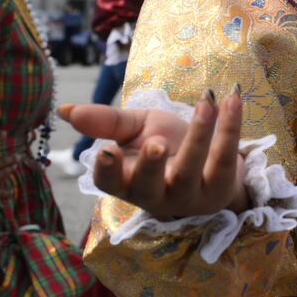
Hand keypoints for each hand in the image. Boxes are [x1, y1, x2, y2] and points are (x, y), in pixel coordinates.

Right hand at [58, 88, 248, 219]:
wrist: (213, 163)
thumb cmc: (168, 145)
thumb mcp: (137, 130)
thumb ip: (107, 121)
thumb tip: (65, 109)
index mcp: (128, 181)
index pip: (110, 183)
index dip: (107, 171)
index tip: (106, 151)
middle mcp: (156, 195)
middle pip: (149, 186)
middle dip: (149, 165)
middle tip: (154, 142)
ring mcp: (189, 196)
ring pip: (190, 170)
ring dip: (199, 134)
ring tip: (206, 101)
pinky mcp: (219, 188)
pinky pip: (224, 159)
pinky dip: (229, 127)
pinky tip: (232, 100)